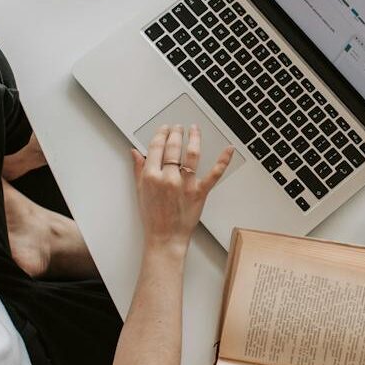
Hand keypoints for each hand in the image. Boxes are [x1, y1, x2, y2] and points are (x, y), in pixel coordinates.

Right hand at [130, 124, 233, 251]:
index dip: (161, 134)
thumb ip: (138, 169)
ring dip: (194, 137)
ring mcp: (185, 185)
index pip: (156, 147)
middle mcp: (168, 178)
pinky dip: (223, 160)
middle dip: (176, 133)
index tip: (164, 128)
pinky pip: (214, 174)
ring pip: (192, 154)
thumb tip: (135, 152)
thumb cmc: (153, 217)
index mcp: (151, 176)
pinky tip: (229, 149)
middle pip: (173, 147)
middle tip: (178, 127)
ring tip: (194, 129)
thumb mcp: (140, 191)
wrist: (165, 237)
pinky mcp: (200, 192)